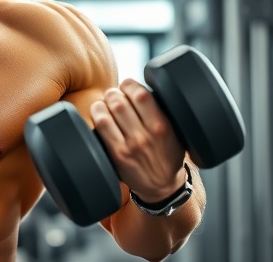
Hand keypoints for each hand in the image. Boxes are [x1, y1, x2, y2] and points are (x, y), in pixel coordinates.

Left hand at [90, 78, 186, 202]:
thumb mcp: (175, 132)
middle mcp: (146, 135)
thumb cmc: (167, 155)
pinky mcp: (117, 155)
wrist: (162, 187)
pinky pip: (101, 127)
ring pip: (108, 111)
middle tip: (114, 95)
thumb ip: (161, 111)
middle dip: (114, 92)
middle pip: (120, 101)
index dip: (129, 84)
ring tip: (106, 104)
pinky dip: (97, 114)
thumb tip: (140, 88)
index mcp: (163, 126)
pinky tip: (99, 114)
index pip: (141, 95)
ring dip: (103, 102)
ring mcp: (130, 146)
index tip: (127, 85)